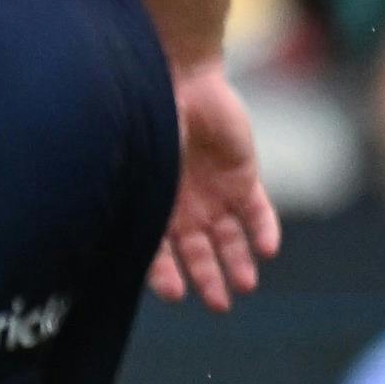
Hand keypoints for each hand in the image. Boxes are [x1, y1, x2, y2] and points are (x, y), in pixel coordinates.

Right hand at [152, 57, 280, 308]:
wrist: (179, 79)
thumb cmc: (147, 121)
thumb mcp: (136, 166)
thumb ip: (135, 201)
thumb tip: (116, 238)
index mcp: (153, 205)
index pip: (158, 251)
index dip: (165, 275)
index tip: (176, 295)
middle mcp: (184, 205)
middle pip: (198, 251)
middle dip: (208, 279)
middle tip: (219, 305)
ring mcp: (215, 192)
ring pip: (230, 238)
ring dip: (237, 263)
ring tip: (245, 285)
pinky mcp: (244, 177)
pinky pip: (258, 212)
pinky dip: (263, 231)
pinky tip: (268, 250)